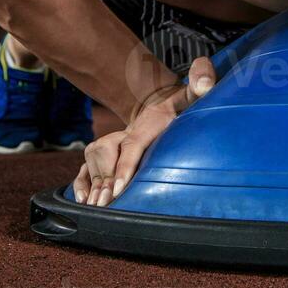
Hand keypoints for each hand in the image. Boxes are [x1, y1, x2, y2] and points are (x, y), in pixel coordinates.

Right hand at [73, 56, 216, 205]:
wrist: (162, 104)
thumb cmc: (180, 106)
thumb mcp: (192, 94)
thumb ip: (201, 81)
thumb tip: (205, 84)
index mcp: (147, 123)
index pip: (132, 144)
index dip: (124, 165)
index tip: (120, 187)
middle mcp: (125, 133)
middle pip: (105, 155)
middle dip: (105, 180)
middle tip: (108, 203)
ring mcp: (113, 144)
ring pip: (92, 160)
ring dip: (94, 184)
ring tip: (99, 206)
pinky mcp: (106, 154)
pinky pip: (86, 168)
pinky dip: (82, 183)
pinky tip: (84, 200)